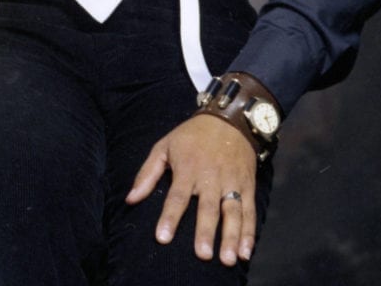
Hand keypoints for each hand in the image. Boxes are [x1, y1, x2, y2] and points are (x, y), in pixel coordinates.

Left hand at [126, 114, 256, 265]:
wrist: (228, 119)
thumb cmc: (191, 136)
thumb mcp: (164, 146)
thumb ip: (147, 173)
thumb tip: (130, 199)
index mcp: (187, 168)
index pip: (177, 196)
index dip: (170, 217)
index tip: (163, 237)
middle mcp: (210, 177)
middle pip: (207, 207)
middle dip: (205, 231)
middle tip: (203, 254)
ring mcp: (231, 182)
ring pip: (232, 212)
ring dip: (232, 236)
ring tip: (229, 260)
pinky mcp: (247, 185)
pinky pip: (250, 211)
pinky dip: (250, 232)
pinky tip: (246, 252)